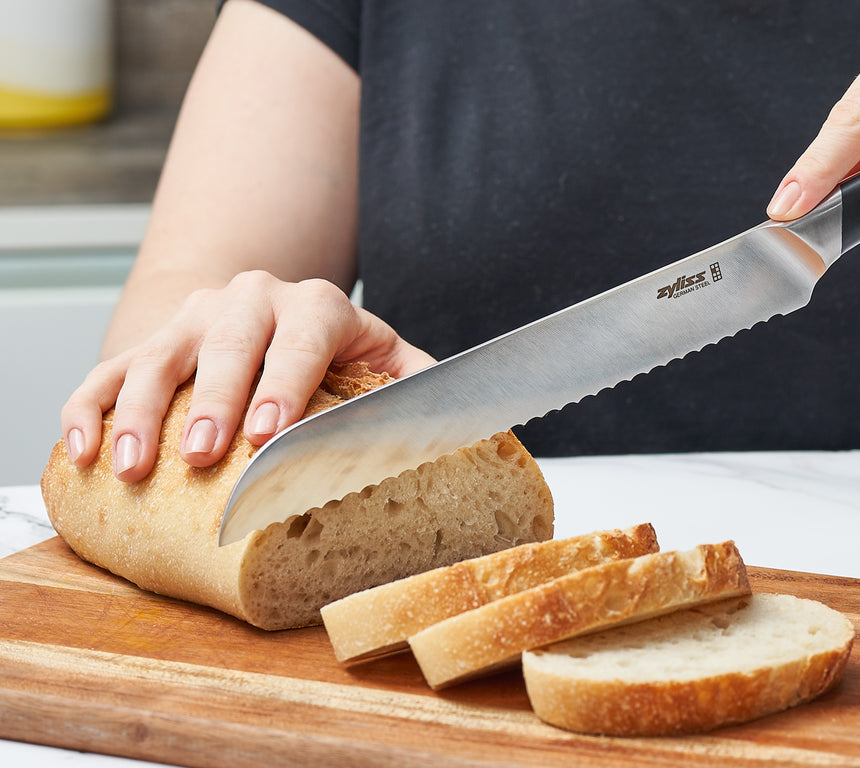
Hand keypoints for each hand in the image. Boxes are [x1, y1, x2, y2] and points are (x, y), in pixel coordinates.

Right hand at [61, 271, 434, 481]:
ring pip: (159, 355)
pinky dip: (91, 406)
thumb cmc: (335, 355)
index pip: (302, 339)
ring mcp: (195, 317)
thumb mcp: (383, 359)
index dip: (285, 384)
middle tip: (203, 455)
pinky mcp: (150, 341)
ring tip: (135, 466)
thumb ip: (417, 383)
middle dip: (214, 400)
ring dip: (143, 411)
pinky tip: (84, 447)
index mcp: (316, 306)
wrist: (273, 319)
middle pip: (227, 343)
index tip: (270, 434)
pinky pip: (111, 370)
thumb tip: (467, 423)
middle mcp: (252, 300)